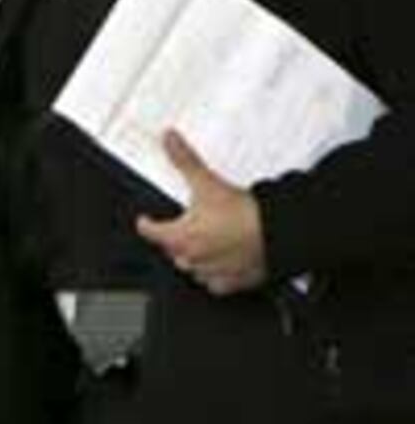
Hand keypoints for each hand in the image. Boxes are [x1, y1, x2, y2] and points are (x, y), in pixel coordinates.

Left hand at [135, 130, 266, 295]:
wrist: (278, 234)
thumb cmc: (244, 215)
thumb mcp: (208, 183)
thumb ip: (185, 161)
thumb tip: (169, 141)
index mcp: (179, 237)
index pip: (151, 232)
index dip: (146, 224)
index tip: (144, 221)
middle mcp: (191, 258)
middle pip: (172, 249)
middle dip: (176, 238)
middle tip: (188, 225)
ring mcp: (210, 272)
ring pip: (193, 267)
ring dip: (196, 256)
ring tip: (208, 240)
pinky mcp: (231, 282)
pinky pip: (215, 283)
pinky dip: (216, 273)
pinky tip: (223, 260)